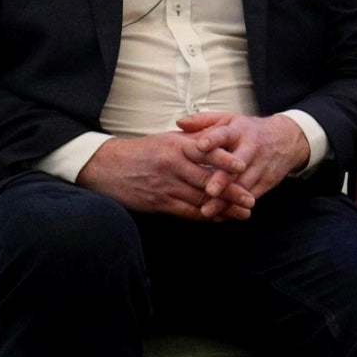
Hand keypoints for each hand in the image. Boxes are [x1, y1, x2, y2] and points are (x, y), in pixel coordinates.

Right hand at [77, 130, 256, 220]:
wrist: (105, 166)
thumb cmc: (143, 150)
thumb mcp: (168, 139)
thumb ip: (195, 139)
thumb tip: (223, 138)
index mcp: (177, 146)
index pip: (206, 152)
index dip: (225, 160)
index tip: (244, 166)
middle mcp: (173, 165)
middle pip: (208, 180)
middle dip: (232, 192)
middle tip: (251, 200)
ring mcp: (166, 185)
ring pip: (200, 199)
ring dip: (223, 208)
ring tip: (243, 213)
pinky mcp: (159, 202)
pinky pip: (186, 211)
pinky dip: (205, 216)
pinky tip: (219, 219)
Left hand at [179, 111, 309, 209]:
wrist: (287, 139)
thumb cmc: (249, 130)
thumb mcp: (229, 119)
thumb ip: (203, 121)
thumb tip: (180, 122)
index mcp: (239, 131)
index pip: (225, 134)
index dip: (213, 140)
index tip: (200, 146)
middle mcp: (252, 148)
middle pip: (237, 165)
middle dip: (224, 178)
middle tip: (210, 190)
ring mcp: (261, 166)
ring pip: (243, 185)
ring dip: (226, 200)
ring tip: (208, 211)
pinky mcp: (267, 181)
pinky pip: (251, 195)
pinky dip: (236, 206)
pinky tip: (220, 216)